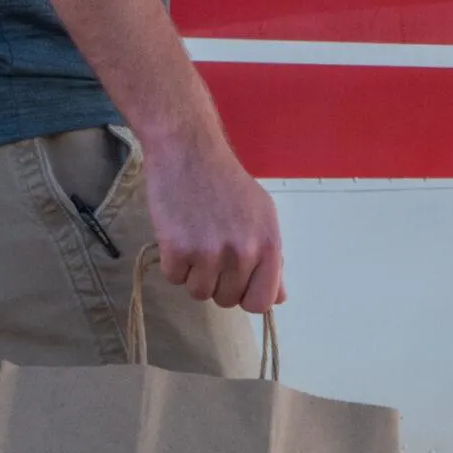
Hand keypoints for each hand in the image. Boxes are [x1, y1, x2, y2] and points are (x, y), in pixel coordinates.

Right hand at [142, 126, 285, 312]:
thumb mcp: (262, 216)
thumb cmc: (227, 183)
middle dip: (218, 283)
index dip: (247, 297)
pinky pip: (174, 278)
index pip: (262, 302)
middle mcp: (243, 252)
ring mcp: (209, 252)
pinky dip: (173, 264)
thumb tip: (279, 297)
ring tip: (195, 243)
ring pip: (199, 293)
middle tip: (211, 253)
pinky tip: (178, 237)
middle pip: (228, 300)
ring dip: (194, 275)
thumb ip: (271, 259)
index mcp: (269, 244)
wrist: (189, 151)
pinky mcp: (177, 249)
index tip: (237, 284)